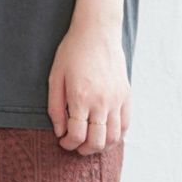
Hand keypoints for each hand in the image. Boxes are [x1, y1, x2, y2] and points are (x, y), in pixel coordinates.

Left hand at [46, 19, 129, 153]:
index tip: (62, 141)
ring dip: (101, 146)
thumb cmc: (72, 52)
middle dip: (83, 150)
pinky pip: (125, 125)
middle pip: (96, 142)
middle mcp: (101, 102)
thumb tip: (60, 131)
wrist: (97, 31)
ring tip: (90, 142)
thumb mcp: (55, 77)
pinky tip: (105, 133)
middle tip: (75, 146)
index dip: (68, 144)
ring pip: (113, 137)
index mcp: (81, 98)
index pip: (76, 135)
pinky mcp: (126, 95)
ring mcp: (116, 100)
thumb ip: (55, 107)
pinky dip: (116, 135)